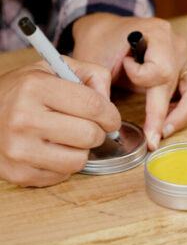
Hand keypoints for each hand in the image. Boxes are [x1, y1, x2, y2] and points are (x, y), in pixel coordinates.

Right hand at [0, 57, 120, 186]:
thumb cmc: (23, 91)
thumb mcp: (54, 68)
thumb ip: (91, 75)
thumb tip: (109, 102)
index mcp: (35, 87)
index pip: (93, 105)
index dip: (111, 114)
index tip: (111, 118)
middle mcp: (24, 119)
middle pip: (90, 135)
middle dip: (98, 132)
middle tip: (89, 127)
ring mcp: (18, 150)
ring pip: (79, 160)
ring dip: (81, 150)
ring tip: (68, 138)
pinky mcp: (17, 173)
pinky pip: (62, 175)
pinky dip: (64, 164)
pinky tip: (51, 149)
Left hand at [72, 13, 186, 149]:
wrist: (106, 32)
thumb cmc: (100, 42)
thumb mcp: (94, 59)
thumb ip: (101, 86)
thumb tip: (109, 117)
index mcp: (158, 33)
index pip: (160, 70)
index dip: (141, 79)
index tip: (123, 69)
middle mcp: (176, 45)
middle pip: (179, 85)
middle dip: (164, 115)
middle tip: (152, 139)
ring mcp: (183, 58)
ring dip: (182, 115)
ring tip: (163, 132)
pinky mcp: (183, 70)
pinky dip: (183, 109)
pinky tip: (166, 121)